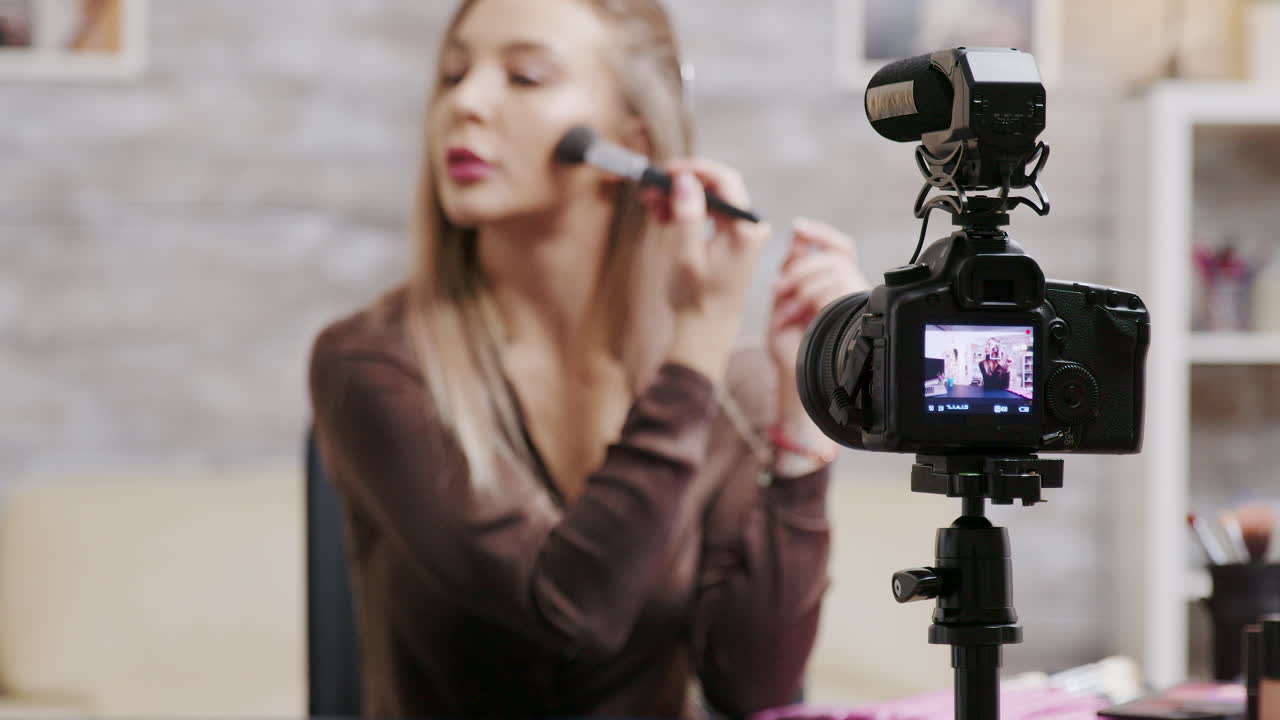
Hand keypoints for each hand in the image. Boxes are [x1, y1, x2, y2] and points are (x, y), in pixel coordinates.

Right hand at [639, 159, 769, 380]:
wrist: (705, 332)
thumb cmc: (696, 299)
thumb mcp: (687, 255)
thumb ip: (688, 213)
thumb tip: (684, 178)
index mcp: (745, 230)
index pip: (725, 180)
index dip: (695, 169)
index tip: (666, 170)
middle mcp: (750, 229)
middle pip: (717, 189)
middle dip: (682, 185)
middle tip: (651, 190)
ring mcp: (743, 236)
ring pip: (711, 202)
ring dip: (681, 199)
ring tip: (652, 207)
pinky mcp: (734, 244)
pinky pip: (711, 217)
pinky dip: (689, 213)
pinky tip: (666, 218)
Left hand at [769, 218, 868, 434]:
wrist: (794, 380)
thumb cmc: (788, 345)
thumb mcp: (783, 298)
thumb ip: (791, 268)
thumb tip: (798, 234)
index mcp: (834, 286)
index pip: (839, 247)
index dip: (821, 234)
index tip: (798, 228)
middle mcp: (848, 293)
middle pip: (837, 255)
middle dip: (803, 265)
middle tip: (779, 287)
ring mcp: (853, 304)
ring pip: (837, 269)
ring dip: (805, 282)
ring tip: (788, 308)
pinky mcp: (852, 316)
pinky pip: (835, 287)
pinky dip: (811, 295)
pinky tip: (799, 313)